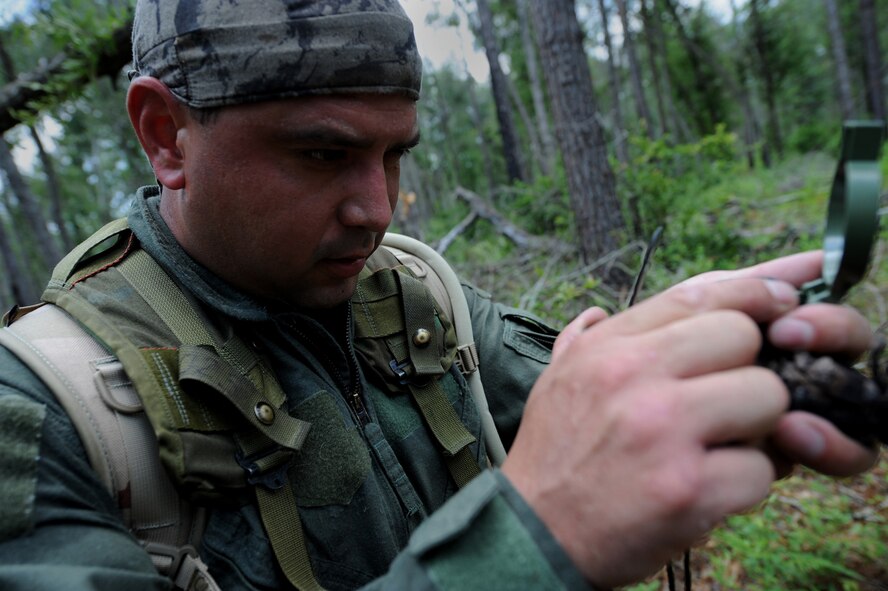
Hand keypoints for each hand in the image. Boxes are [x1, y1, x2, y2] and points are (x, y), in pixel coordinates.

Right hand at [503, 252, 876, 587]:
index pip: (698, 295)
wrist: (534, 533)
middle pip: (744, 338)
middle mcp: (634, 376)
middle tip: (724, 405)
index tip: (780, 299)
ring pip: (767, 398)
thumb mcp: (559, 380)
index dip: (751, 293)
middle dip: (746, 371)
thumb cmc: (554, 453)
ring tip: (716, 449)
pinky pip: (762, 469)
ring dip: (754, 430)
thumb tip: (600, 311)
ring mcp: (664, 430)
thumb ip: (587, 339)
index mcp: (608, 347)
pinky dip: (743, 485)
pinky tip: (706, 491)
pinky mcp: (689, 489)